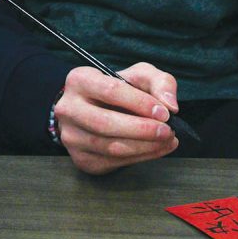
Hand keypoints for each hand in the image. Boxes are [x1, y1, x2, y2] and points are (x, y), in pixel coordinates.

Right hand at [54, 63, 179, 174]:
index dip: (140, 103)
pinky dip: (140, 158)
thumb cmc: (120, 91)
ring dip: (145, 146)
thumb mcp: (139, 76)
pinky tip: (156, 149)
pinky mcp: (81, 158)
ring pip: (110, 147)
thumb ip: (160, 82)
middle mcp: (68, 108)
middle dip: (142, 130)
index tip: (164, 112)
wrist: (96, 110)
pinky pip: (113, 162)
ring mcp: (71, 136)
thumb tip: (170, 105)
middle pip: (106, 123)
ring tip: (167, 140)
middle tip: (168, 130)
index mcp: (79, 80)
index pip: (110, 91)